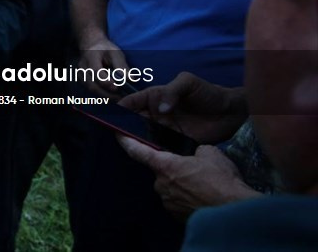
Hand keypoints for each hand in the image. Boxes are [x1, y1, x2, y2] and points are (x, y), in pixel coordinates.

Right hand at [77, 37, 127, 97]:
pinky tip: (111, 96)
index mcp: (90, 57)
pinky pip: (91, 91)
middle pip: (92, 85)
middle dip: (107, 94)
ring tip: (118, 98)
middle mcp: (82, 67)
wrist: (91, 46)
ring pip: (91, 90)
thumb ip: (122, 66)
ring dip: (105, 97)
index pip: (96, 72)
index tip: (117, 88)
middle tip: (121, 98)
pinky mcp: (82, 81)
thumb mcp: (115, 53)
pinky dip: (101, 95)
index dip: (106, 82)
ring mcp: (80, 75)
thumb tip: (131, 80)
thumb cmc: (105, 49)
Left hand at [117, 137, 260, 219]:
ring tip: (205, 185)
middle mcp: (161, 185)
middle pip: (162, 171)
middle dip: (175, 169)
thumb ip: (194, 151)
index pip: (138, 151)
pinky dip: (189, 198)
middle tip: (195, 169)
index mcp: (165, 166)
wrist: (234, 211)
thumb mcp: (210, 153)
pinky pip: (180, 202)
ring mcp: (168, 203)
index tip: (117, 134)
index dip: (126, 141)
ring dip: (183, 185)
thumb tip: (195, 157)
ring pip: (172, 188)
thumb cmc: (221, 180)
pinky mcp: (178, 217)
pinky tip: (205, 197)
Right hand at [119, 72, 246, 143]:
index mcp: (155, 96)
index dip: (119, 108)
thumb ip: (172, 91)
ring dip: (135, 140)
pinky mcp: (176, 142)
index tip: (109, 116)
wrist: (232, 113)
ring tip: (127, 145)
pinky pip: (159, 147)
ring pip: (143, 135)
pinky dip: (152, 151)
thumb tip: (160, 109)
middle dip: (122, 126)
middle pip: (133, 121)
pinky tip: (146, 155)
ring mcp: (165, 129)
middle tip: (115, 133)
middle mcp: (156, 113)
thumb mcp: (189, 83)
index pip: (132, 102)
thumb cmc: (209, 93)